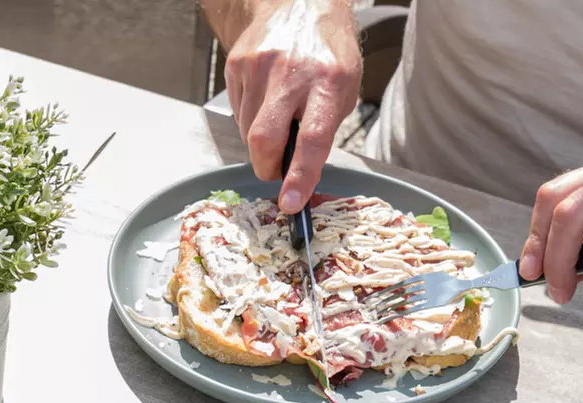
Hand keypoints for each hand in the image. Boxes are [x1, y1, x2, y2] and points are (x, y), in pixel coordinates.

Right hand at [222, 0, 360, 212]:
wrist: (300, 3)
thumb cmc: (328, 52)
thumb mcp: (345, 87)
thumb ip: (324, 128)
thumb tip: (299, 171)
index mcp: (329, 81)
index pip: (312, 139)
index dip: (299, 177)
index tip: (290, 203)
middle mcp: (291, 72)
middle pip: (264, 140)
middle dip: (267, 167)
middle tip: (276, 170)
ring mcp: (259, 67)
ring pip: (248, 131)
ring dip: (261, 140)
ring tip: (278, 115)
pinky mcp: (237, 64)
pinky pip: (238, 112)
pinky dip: (250, 118)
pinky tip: (266, 98)